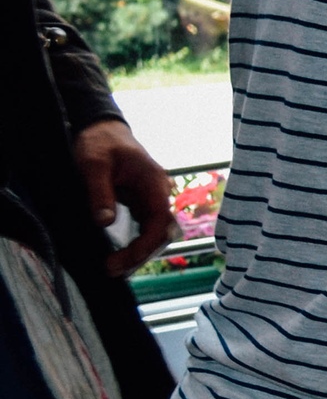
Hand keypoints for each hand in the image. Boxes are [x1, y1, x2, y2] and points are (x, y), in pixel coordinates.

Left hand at [72, 121, 173, 276]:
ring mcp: (151, 198)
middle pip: (162, 233)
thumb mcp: (93, 164)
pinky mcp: (141, 202)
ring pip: (155, 233)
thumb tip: (105, 223)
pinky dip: (135, 244)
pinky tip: (119, 255)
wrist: (102, 129)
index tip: (118, 260)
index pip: (160, 223)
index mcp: (153, 183)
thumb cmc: (98, 143)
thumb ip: (100, 192)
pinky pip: (145, 228)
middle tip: (111, 270)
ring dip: (139, 253)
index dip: (144, 246)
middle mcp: (158, 193)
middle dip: (140, 255)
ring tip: (113, 268)